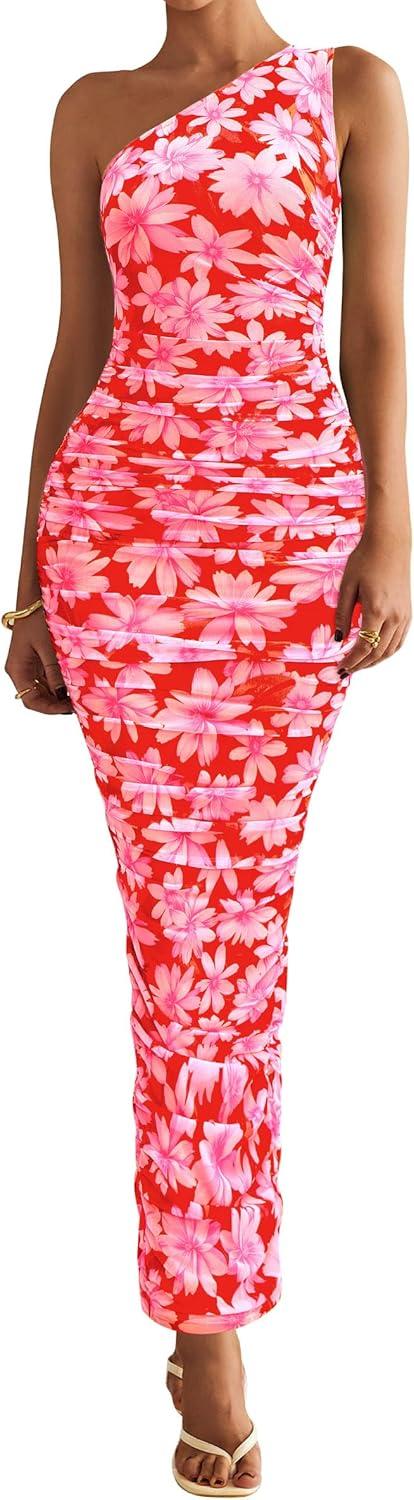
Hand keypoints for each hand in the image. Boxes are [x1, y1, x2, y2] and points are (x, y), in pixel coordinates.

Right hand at [5, 606, 72, 713]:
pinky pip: (48, 677)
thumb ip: (54, 672)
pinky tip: (75, 683)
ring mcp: (29, 665)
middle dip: (56, 703)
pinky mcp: (38, 658)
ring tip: (79, 695)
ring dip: (60, 694)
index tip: (69, 709)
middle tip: (78, 704)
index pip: (30, 700)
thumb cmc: (38, 617)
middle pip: (37, 697)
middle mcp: (21, 670)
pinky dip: (61, 682)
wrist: (36, 596)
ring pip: (44, 689)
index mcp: (17, 669)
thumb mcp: (48, 647)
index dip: (49, 709)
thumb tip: (63, 696)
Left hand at [335, 524, 411, 676]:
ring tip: (359, 665)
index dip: (352, 661)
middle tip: (346, 670)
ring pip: (390, 649)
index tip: (340, 667)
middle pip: (377, 652)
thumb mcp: (347, 586)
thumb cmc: (365, 560)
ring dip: (374, 661)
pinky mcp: (408, 612)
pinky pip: (399, 640)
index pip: (364, 647)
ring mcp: (404, 615)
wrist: (389, 543)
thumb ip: (342, 614)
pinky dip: (387, 651)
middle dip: (361, 665)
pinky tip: (375, 653)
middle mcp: (394, 616)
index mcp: (376, 610)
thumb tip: (338, 638)